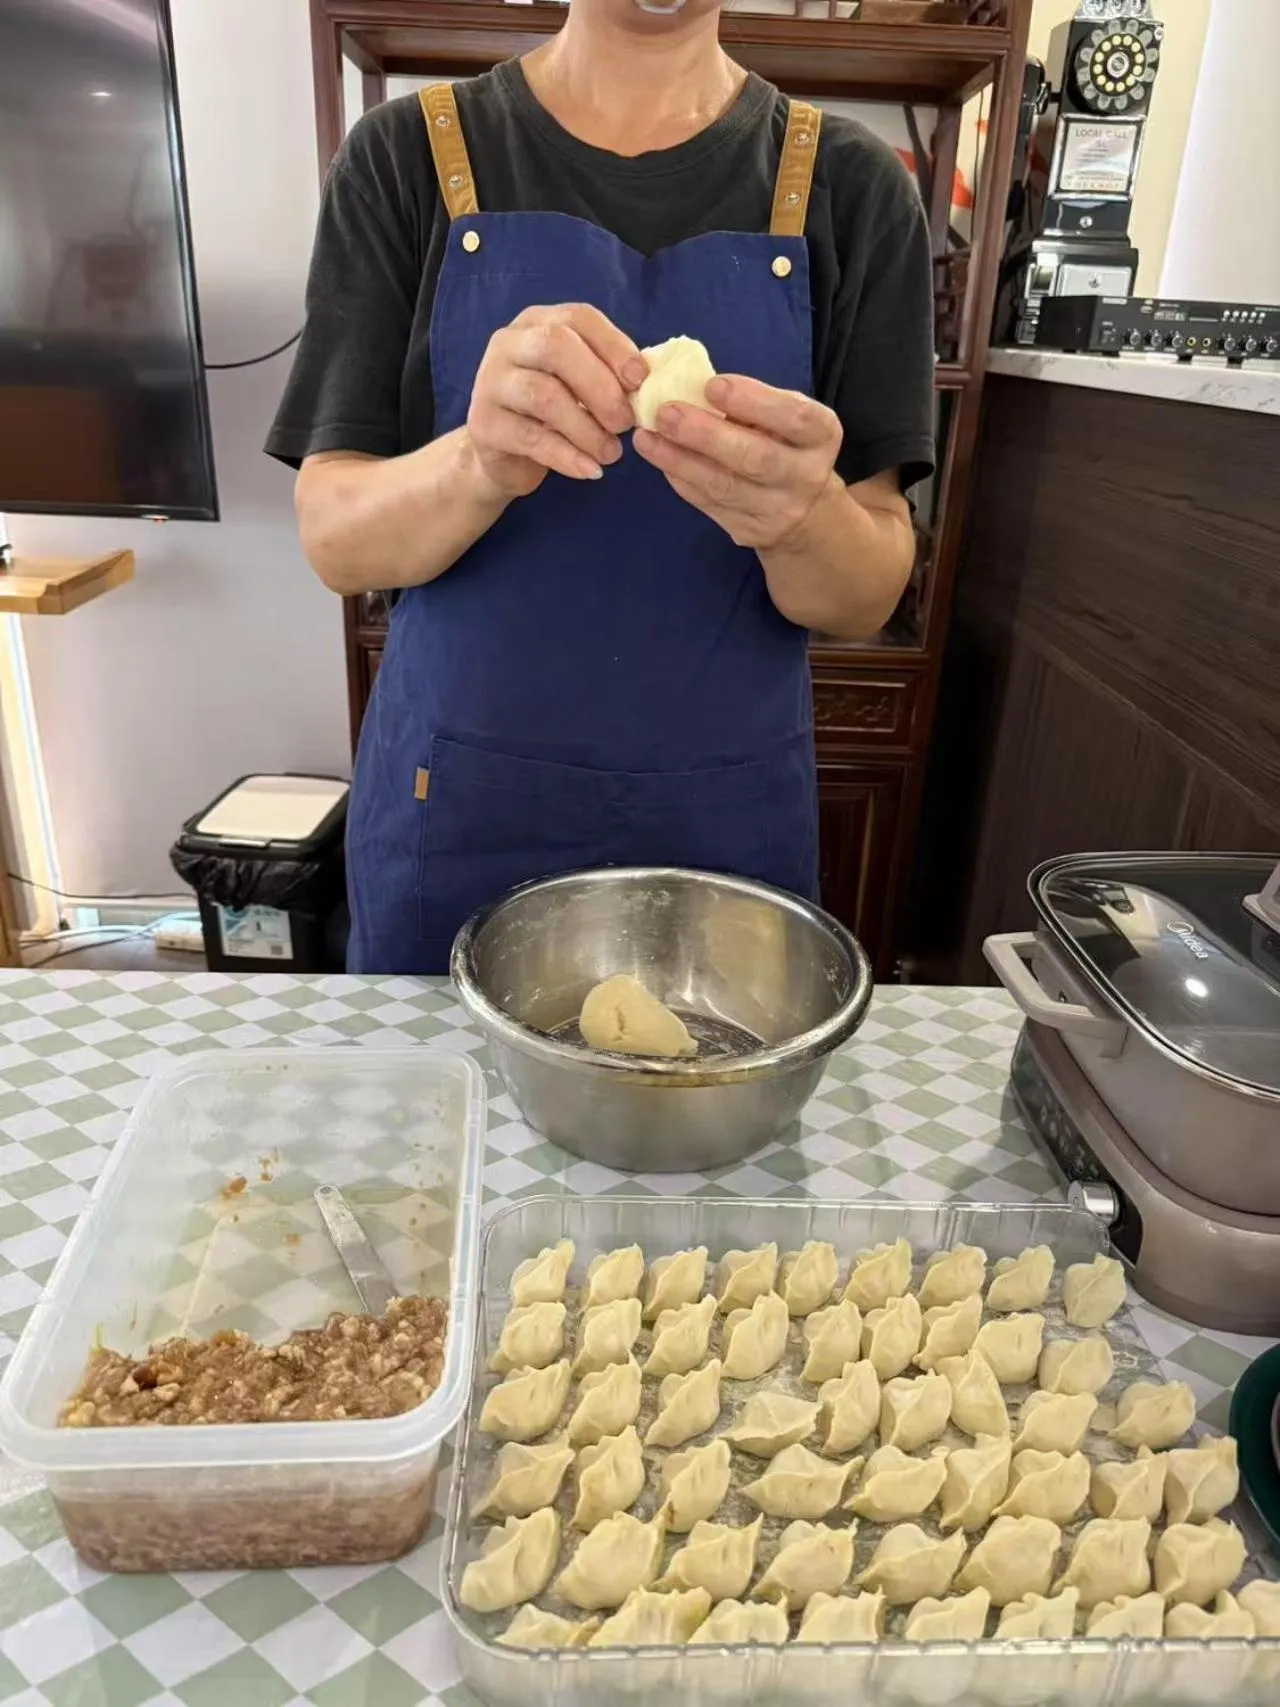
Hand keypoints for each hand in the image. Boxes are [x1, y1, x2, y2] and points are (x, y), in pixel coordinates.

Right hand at [465, 304, 646, 498]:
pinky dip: (567, 456)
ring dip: (587, 428)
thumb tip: (645, 382)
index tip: (640, 381)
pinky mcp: (483, 424)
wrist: (502, 456)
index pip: (578, 318)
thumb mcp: (579, 385)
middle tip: (625, 422)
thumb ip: (607, 375)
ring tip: (612, 453)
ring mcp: (490, 381)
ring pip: (544, 395)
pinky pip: (531, 438)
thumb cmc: (551, 414)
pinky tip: (590, 470)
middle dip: (600, 386)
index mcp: (538, 323)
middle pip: (556, 347)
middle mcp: (508, 343)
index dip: (614, 346)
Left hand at [632, 375, 842, 548]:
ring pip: (724, 486)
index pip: (793, 417)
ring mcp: (778, 509)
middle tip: (666, 413)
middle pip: (755, 457)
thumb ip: (753, 404)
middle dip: (706, 435)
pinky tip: (659, 458)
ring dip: (680, 460)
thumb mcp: (786, 418)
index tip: (713, 385)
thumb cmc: (787, 445)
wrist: (806, 512)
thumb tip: (689, 381)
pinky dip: (680, 479)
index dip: (753, 401)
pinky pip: (709, 504)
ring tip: (646, 438)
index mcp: (821, 435)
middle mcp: (805, 475)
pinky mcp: (751, 531)